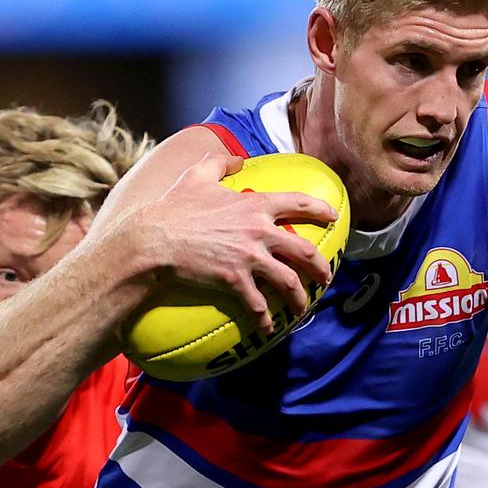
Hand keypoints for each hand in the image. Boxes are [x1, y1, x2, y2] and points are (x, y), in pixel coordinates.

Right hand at [124, 153, 337, 333]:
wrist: (153, 240)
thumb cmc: (174, 207)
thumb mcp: (197, 175)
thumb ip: (221, 162)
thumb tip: (239, 158)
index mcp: (255, 204)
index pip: (298, 202)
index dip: (320, 209)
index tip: (333, 216)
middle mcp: (259, 231)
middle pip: (303, 251)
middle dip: (320, 267)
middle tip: (326, 277)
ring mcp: (249, 257)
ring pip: (288, 282)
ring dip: (299, 298)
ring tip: (302, 308)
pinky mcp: (235, 280)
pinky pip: (258, 304)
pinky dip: (265, 319)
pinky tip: (267, 329)